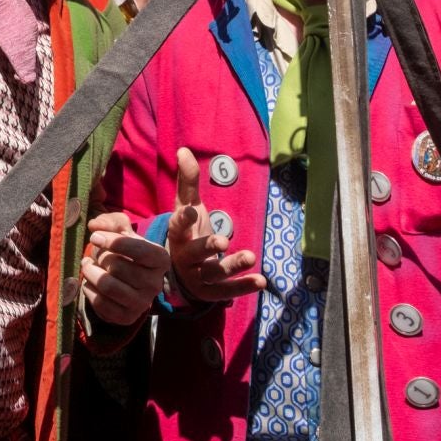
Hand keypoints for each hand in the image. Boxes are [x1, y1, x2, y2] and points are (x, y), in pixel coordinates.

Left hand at [81, 211, 170, 324]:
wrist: (127, 279)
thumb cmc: (124, 249)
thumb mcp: (122, 229)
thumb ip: (110, 221)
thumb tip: (96, 226)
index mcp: (160, 259)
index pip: (138, 249)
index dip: (113, 241)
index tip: (95, 237)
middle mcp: (155, 284)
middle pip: (117, 267)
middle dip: (99, 257)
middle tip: (95, 255)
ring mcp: (142, 303)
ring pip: (107, 285)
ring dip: (90, 272)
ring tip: (88, 265)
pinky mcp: (127, 317)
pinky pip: (100, 303)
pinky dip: (88, 289)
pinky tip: (89, 282)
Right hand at [165, 147, 265, 304]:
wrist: (179, 272)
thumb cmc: (187, 233)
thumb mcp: (186, 206)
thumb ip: (187, 181)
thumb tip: (183, 149)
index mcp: (178, 234)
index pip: (178, 225)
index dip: (184, 219)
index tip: (190, 210)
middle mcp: (185, 257)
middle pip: (196, 252)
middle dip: (208, 246)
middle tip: (222, 241)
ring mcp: (198, 276)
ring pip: (214, 273)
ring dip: (232, 266)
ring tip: (250, 256)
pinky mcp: (212, 292)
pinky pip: (228, 290)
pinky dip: (243, 286)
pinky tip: (261, 281)